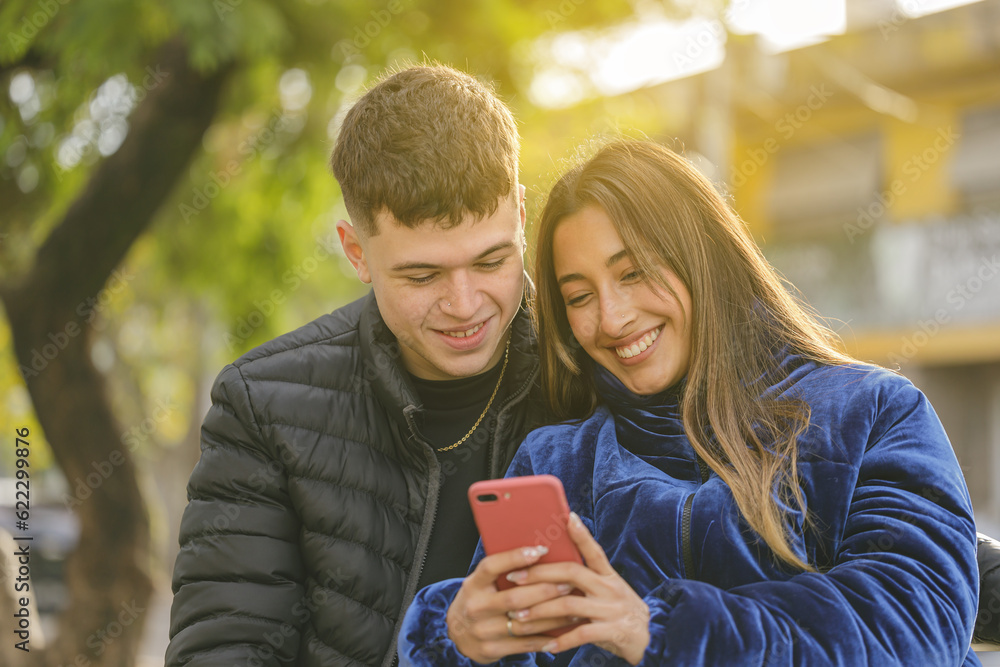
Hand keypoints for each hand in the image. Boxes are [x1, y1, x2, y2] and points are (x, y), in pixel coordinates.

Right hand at [447, 545, 580, 662]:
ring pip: (525, 623)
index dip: (515, 557)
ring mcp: (483, 630)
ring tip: (574, 608)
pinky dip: (546, 638)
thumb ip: (503, 571)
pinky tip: (564, 632)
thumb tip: (540, 552)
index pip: (492, 566)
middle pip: (514, 597)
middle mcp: (476, 607)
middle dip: (545, 590)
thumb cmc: (479, 599)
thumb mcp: (482, 582)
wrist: (457, 634)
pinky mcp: (491, 649)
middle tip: (569, 583)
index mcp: (473, 584)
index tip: (541, 550)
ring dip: (553, 616)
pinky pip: (525, 644)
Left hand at [505, 513, 650, 664]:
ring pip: (569, 604)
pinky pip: (582, 634)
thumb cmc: (618, 612)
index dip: (582, 534)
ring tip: (518, 617)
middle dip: (539, 574)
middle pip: (571, 573)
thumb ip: (585, 581)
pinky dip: (562, 640)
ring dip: (541, 610)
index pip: (594, 550)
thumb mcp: (607, 590)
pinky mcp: (613, 631)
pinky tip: (546, 646)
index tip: (568, 517)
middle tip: (514, 577)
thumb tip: (551, 574)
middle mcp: (610, 588)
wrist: (651, 639)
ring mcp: (612, 609)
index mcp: (608, 575)